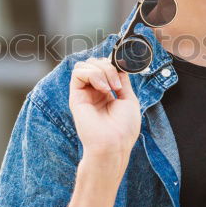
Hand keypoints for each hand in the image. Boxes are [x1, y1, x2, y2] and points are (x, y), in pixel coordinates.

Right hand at [68, 56, 140, 179]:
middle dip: (108, 66)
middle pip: (95, 62)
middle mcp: (93, 91)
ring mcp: (84, 93)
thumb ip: (122, 81)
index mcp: (106, 92)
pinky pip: (78, 72)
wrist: (114, 144)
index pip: (104, 66)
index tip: (124, 70)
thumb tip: (119, 66)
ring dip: (102, 70)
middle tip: (117, 85)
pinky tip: (103, 89)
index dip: (113, 64)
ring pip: (86, 64)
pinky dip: (93, 74)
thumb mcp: (129, 100)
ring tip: (111, 88)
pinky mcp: (76, 96)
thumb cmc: (124, 128)